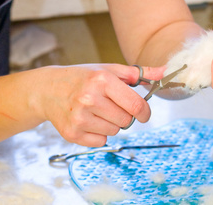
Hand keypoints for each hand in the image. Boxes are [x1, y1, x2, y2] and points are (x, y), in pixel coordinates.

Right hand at [35, 64, 164, 146]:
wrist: (47, 90)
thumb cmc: (83, 78)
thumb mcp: (109, 70)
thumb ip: (139, 73)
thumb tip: (165, 72)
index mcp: (102, 81)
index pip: (136, 106)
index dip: (146, 112)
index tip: (144, 113)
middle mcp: (89, 99)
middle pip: (127, 121)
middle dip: (126, 116)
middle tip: (112, 106)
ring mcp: (79, 118)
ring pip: (115, 132)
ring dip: (112, 124)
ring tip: (98, 111)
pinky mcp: (72, 134)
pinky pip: (101, 142)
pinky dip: (100, 134)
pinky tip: (89, 120)